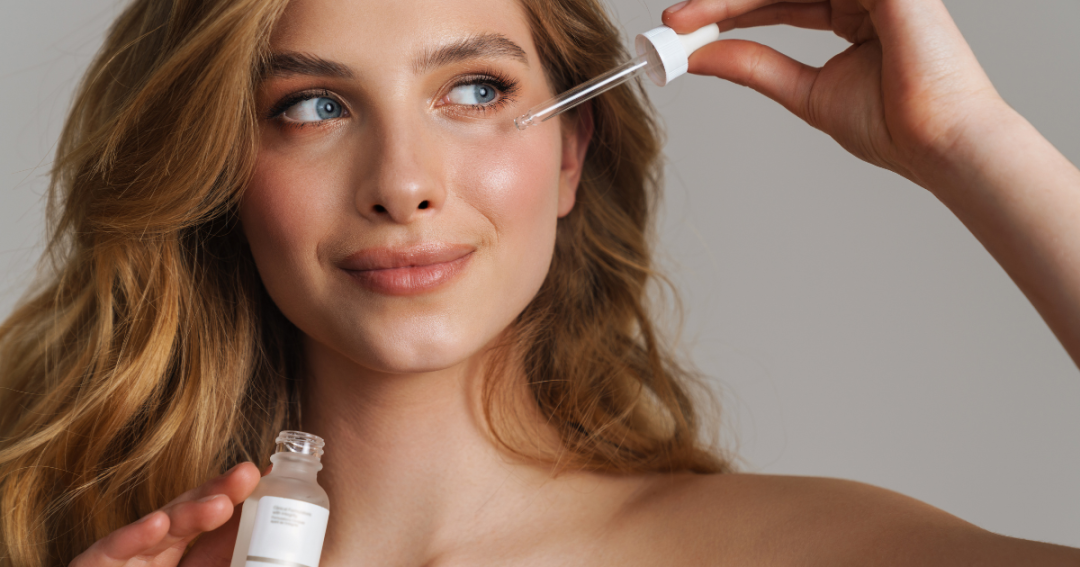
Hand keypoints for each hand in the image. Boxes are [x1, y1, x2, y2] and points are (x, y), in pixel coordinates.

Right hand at [69, 462, 265, 566]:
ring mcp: (121, 560)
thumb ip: (223, 559)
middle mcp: (149, 551)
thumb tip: (271, 553)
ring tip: (220, 505)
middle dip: (217, 492)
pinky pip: (112, 551)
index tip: (263, 477)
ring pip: (156, 530)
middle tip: (248, 476)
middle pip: (186, 514)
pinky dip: (134, 538)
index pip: (206, 518)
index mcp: (175, 555)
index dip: (232, 496)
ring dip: (189, 514)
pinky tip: (157, 523)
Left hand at [662, 0, 1008, 186]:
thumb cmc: (893, 126)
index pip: (780, 3)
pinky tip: (726, 5)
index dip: (730, 13)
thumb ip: (756, 67)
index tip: (683, 30)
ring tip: (685, 19)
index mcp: (857, 16)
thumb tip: (702, 55)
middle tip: (673, 20)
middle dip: (720, 2)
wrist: (938, 142)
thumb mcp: (807, 93)